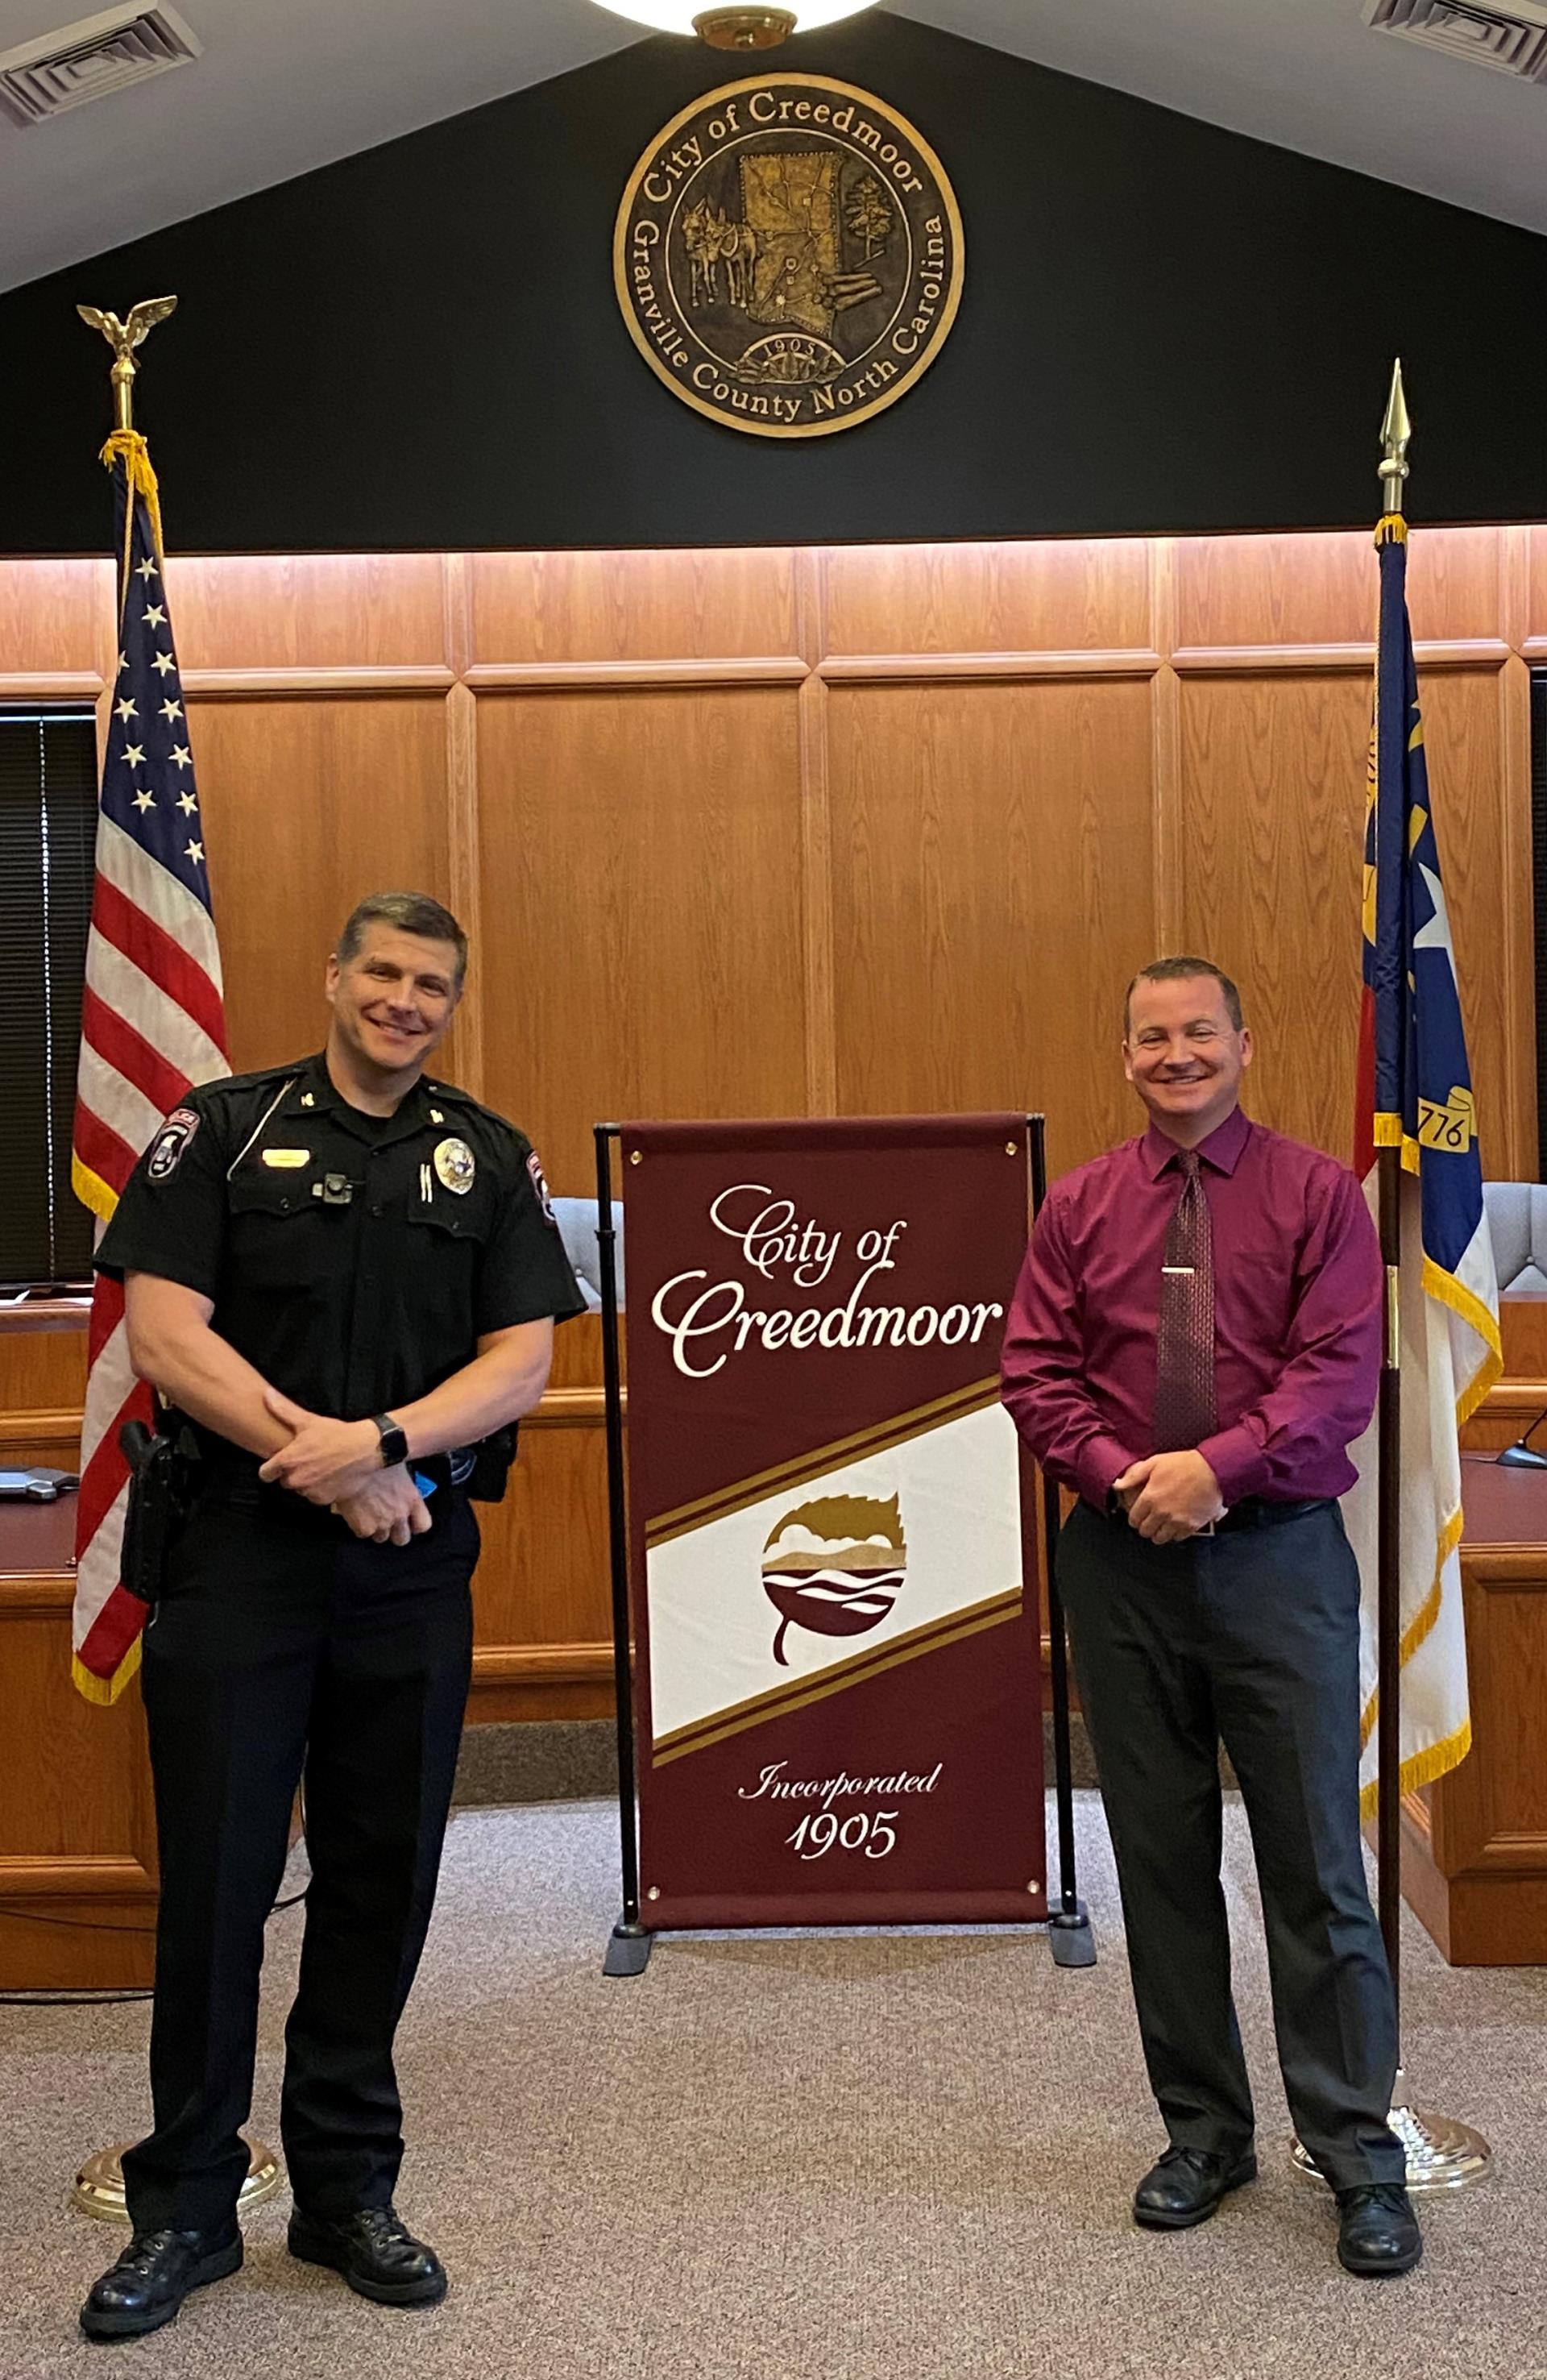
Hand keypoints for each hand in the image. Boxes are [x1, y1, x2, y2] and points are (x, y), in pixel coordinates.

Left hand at [258, 1390, 381, 1504]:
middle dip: (292, 1473)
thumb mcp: (308, 1420)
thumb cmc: (336, 1434)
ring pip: (301, 1489)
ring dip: (306, 1482)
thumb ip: (283, 1410)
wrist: (366, 1449)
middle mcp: (296, 1479)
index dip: (270, 1468)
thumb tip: (266, 1395)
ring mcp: (310, 1491)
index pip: (265, 1474)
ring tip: (320, 1467)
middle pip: (284, 1481)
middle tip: (306, 1460)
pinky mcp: (325, 1499)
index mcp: (288, 1461)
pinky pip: (316, 1497)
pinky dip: (320, 1490)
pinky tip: (330, 1476)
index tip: (279, 1463)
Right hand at [332, 1468, 432, 1546]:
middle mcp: (399, 1514)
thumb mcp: (397, 1464)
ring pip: (381, 1538)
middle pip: (402, 1539)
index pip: (423, 1525)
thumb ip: (402, 1480)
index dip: (415, 1524)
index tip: (409, 1520)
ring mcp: (382, 1523)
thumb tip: (400, 1480)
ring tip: (367, 1514)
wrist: (350, 1464)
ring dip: (375, 1529)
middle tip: (386, 1519)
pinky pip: (362, 1534)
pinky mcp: (363, 1528)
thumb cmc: (373, 1456)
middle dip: (394, 1532)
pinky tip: (354, 1513)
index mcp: (411, 1498)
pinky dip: (358, 1526)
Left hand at [1113, 1451, 1225, 1544]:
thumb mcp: (1155, 1463)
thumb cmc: (1185, 1464)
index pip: (1134, 1519)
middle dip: (1145, 1527)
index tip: (1138, 1516)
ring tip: (1162, 1524)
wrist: (1214, 1470)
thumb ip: (1134, 1475)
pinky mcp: (1192, 1526)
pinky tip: (1176, 1525)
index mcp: (1150, 1497)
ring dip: (1159, 1533)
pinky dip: (1175, 1534)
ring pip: (1160, 1538)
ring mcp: (1177, 1521)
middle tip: (1150, 1521)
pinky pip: (1178, 1538)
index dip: (1135, 1518)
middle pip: (1145, 1531)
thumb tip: (1118, 1484)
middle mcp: (1162, 1512)